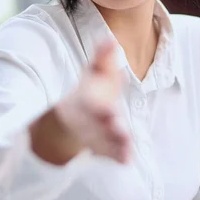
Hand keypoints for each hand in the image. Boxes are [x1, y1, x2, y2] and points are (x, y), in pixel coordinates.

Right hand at [54, 41, 130, 163]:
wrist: (71, 119)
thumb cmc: (90, 91)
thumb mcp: (95, 73)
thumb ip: (103, 59)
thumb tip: (111, 40)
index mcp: (86, 101)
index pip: (92, 106)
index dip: (101, 109)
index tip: (110, 111)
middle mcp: (89, 120)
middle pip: (97, 125)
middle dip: (108, 127)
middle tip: (119, 127)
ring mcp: (94, 136)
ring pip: (103, 142)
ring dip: (115, 143)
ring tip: (127, 146)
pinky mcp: (102, 148)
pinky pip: (109, 154)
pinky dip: (117, 156)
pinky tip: (127, 159)